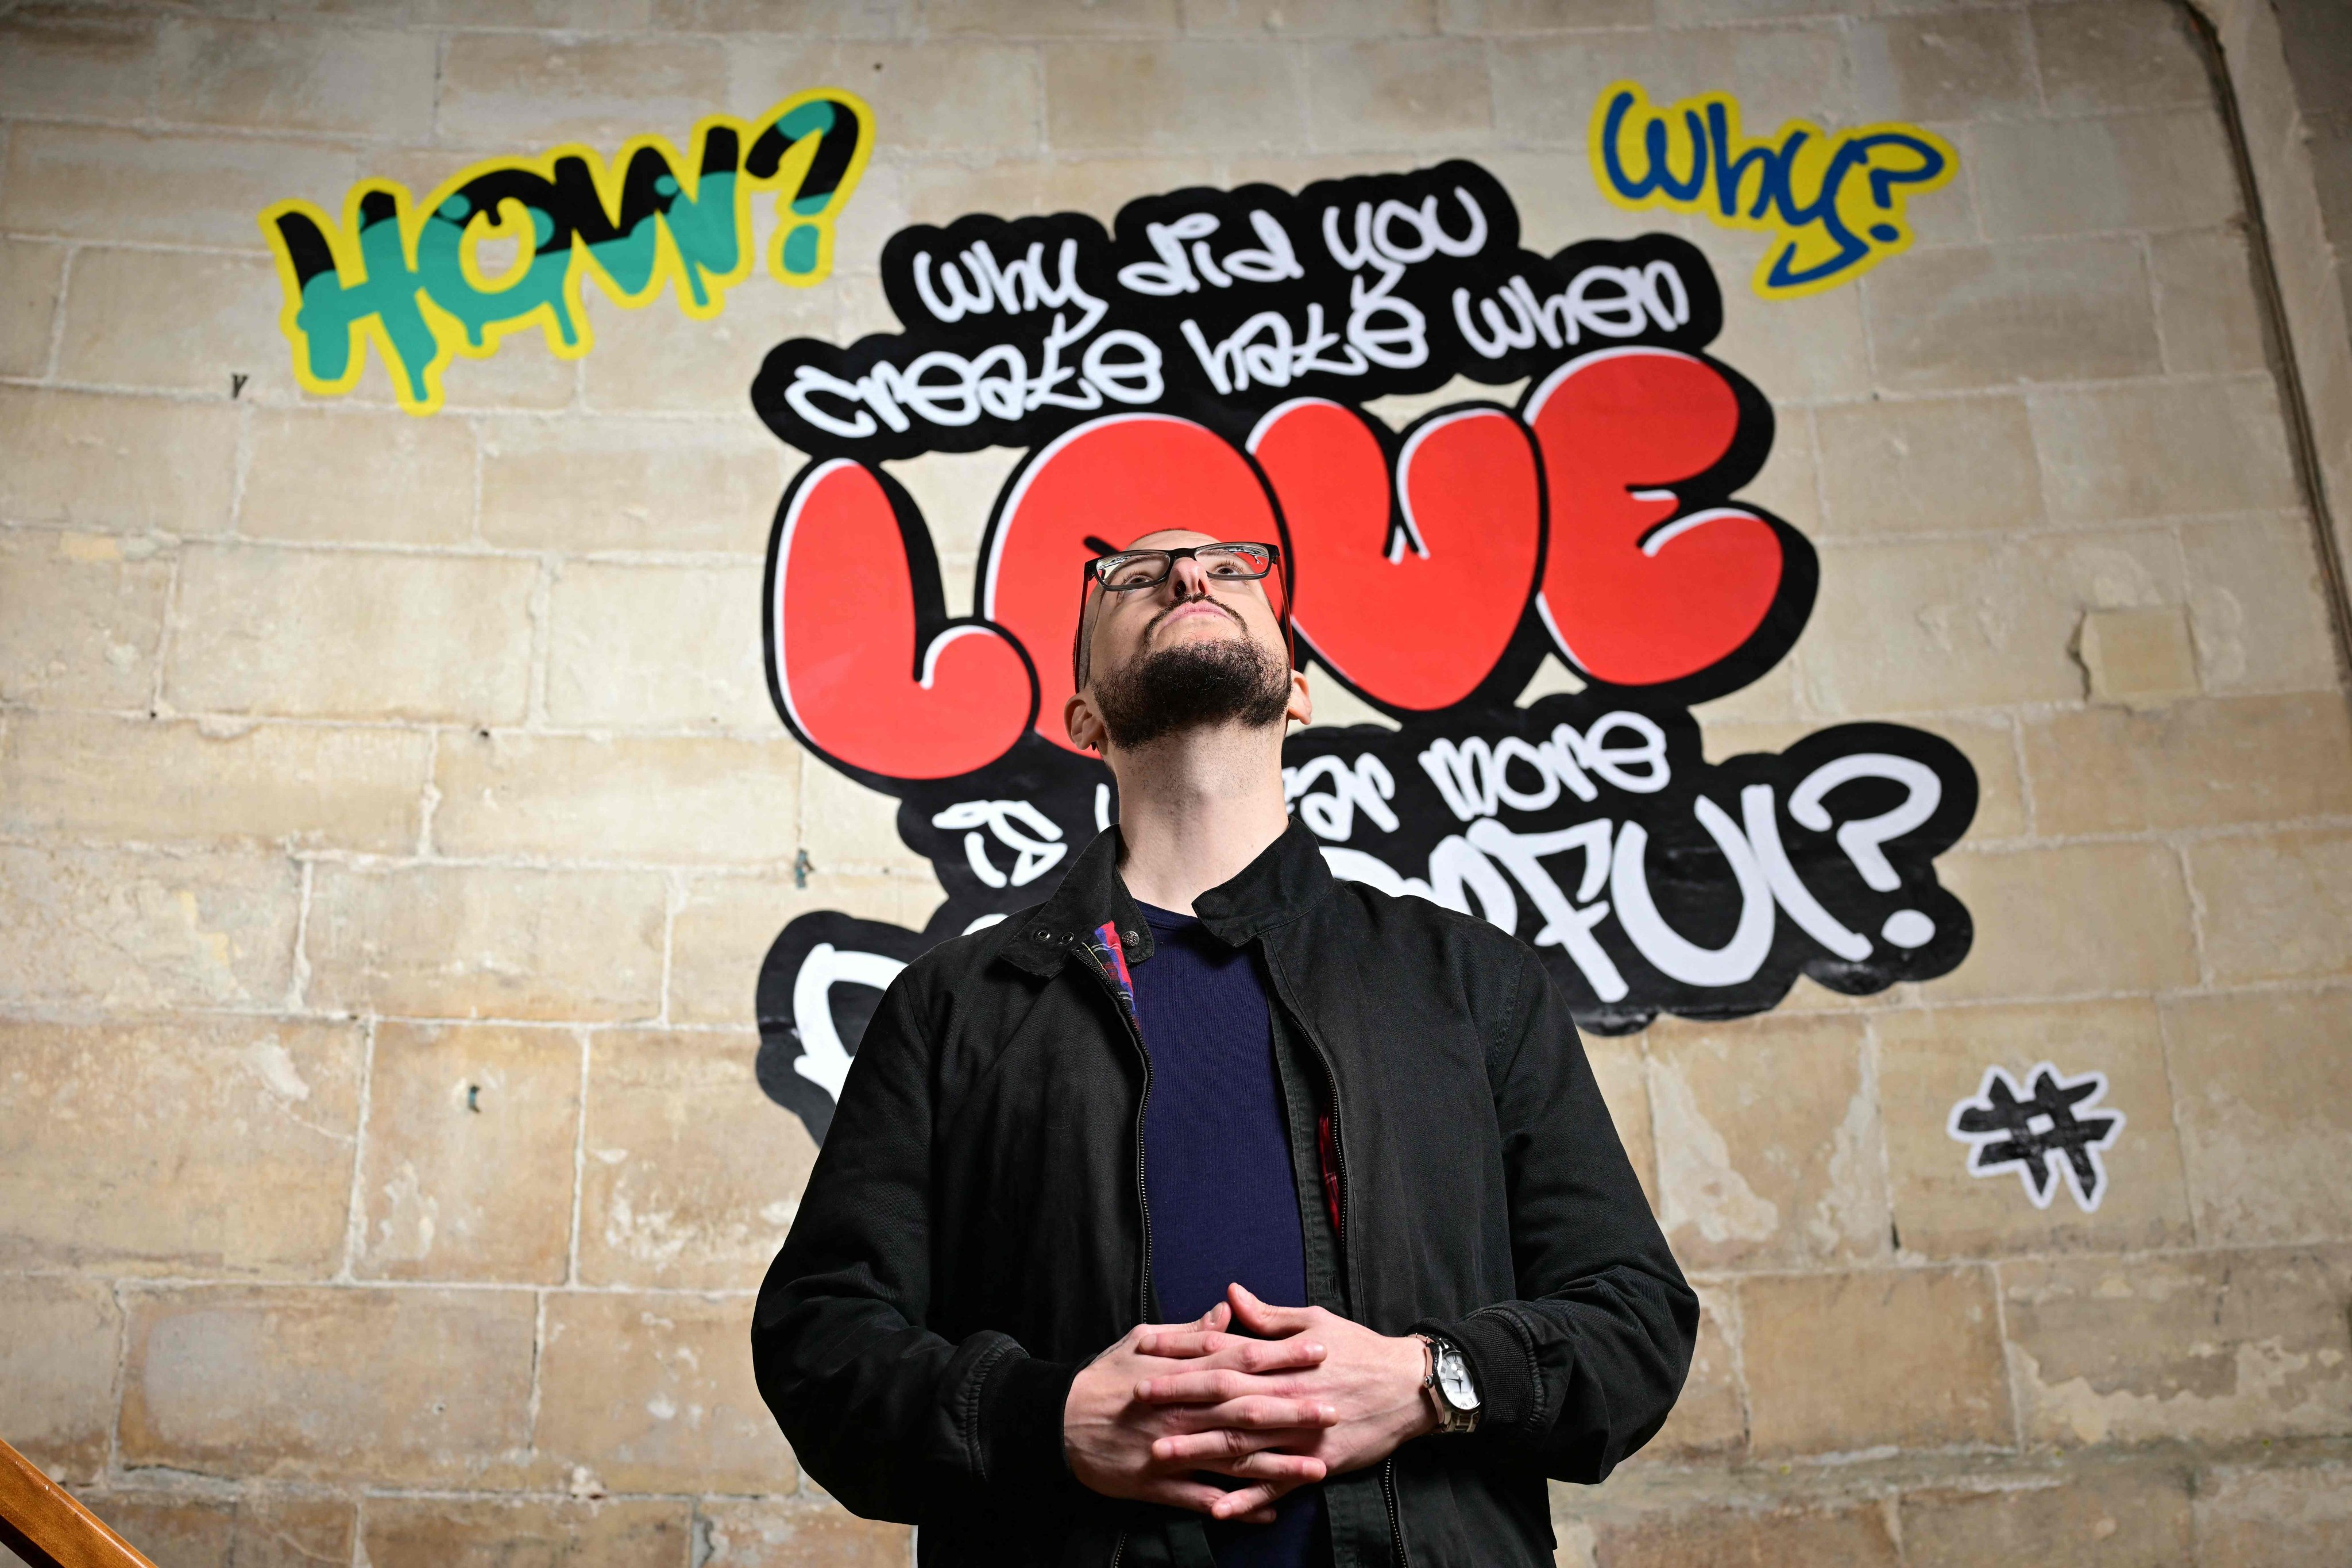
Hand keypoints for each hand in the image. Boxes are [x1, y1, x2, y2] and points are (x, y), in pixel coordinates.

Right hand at [1064, 1302, 1338, 1523]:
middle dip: (1293, 1411)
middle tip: (1335, 1409)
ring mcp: (1171, 1450)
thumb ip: (1189, 1333)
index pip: (1240, 1360)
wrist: (1055, 1422)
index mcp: (1181, 1373)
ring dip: (1277, 1464)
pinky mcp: (1157, 1485)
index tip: (1320, 1349)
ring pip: (1232, 1458)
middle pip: (1246, 1410)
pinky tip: (1270, 1513)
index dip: (1282, 1355)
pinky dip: (1237, 1507)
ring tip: (1318, 1468)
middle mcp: (1182, 1411)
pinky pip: (1204, 1499)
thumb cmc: (1102, 1378)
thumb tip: (1227, 1313)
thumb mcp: (1140, 1342)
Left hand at [1135, 1284, 1435, 1502]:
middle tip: (1139, 1401)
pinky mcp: (1317, 1463)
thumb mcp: (1315, 1321)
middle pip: (1225, 1397)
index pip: (1223, 1353)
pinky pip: (1277, 1485)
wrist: (1410, 1387)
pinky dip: (1247, 1498)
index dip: (1184, 1352)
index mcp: (1283, 1359)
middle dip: (1180, 1398)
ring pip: (1243, 1443)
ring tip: (1160, 1454)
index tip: (1148, 1351)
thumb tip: (1229, 1294)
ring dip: (1200, 1449)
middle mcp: (1287, 1395)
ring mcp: (1301, 1434)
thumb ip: (1268, 1316)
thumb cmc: (1360, 1349)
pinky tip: (1218, 1509)